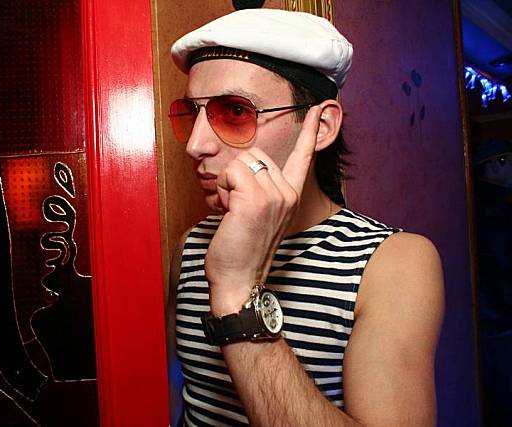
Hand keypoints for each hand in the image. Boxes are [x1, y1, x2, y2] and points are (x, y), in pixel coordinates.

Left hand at [205, 105, 322, 315]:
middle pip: (254, 155)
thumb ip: (261, 191)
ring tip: (234, 211)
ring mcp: (273, 196)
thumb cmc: (242, 250)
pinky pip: (230, 173)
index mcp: (291, 196)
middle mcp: (287, 193)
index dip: (310, 132)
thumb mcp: (260, 216)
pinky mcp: (254, 200)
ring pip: (240, 162)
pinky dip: (222, 190)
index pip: (303, 157)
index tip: (318, 109)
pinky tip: (229, 213)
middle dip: (237, 176)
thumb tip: (246, 169)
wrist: (239, 280)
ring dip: (227, 184)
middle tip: (237, 207)